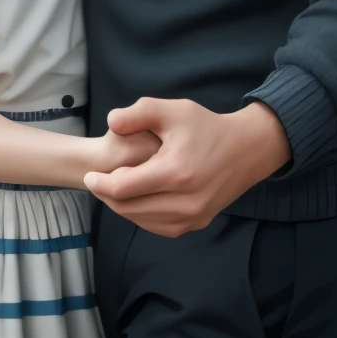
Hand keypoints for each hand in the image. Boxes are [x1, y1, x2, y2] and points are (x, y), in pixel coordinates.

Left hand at [83, 98, 290, 236]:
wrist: (246, 149)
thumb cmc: (206, 127)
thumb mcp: (173, 110)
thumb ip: (138, 113)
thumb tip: (111, 123)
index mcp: (175, 172)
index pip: (121, 189)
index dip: (99, 184)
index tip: (90, 176)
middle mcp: (185, 201)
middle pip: (127, 208)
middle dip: (107, 196)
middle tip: (99, 182)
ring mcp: (192, 217)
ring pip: (141, 221)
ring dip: (123, 207)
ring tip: (115, 189)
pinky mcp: (197, 224)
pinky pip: (158, 227)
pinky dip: (142, 215)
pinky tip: (137, 199)